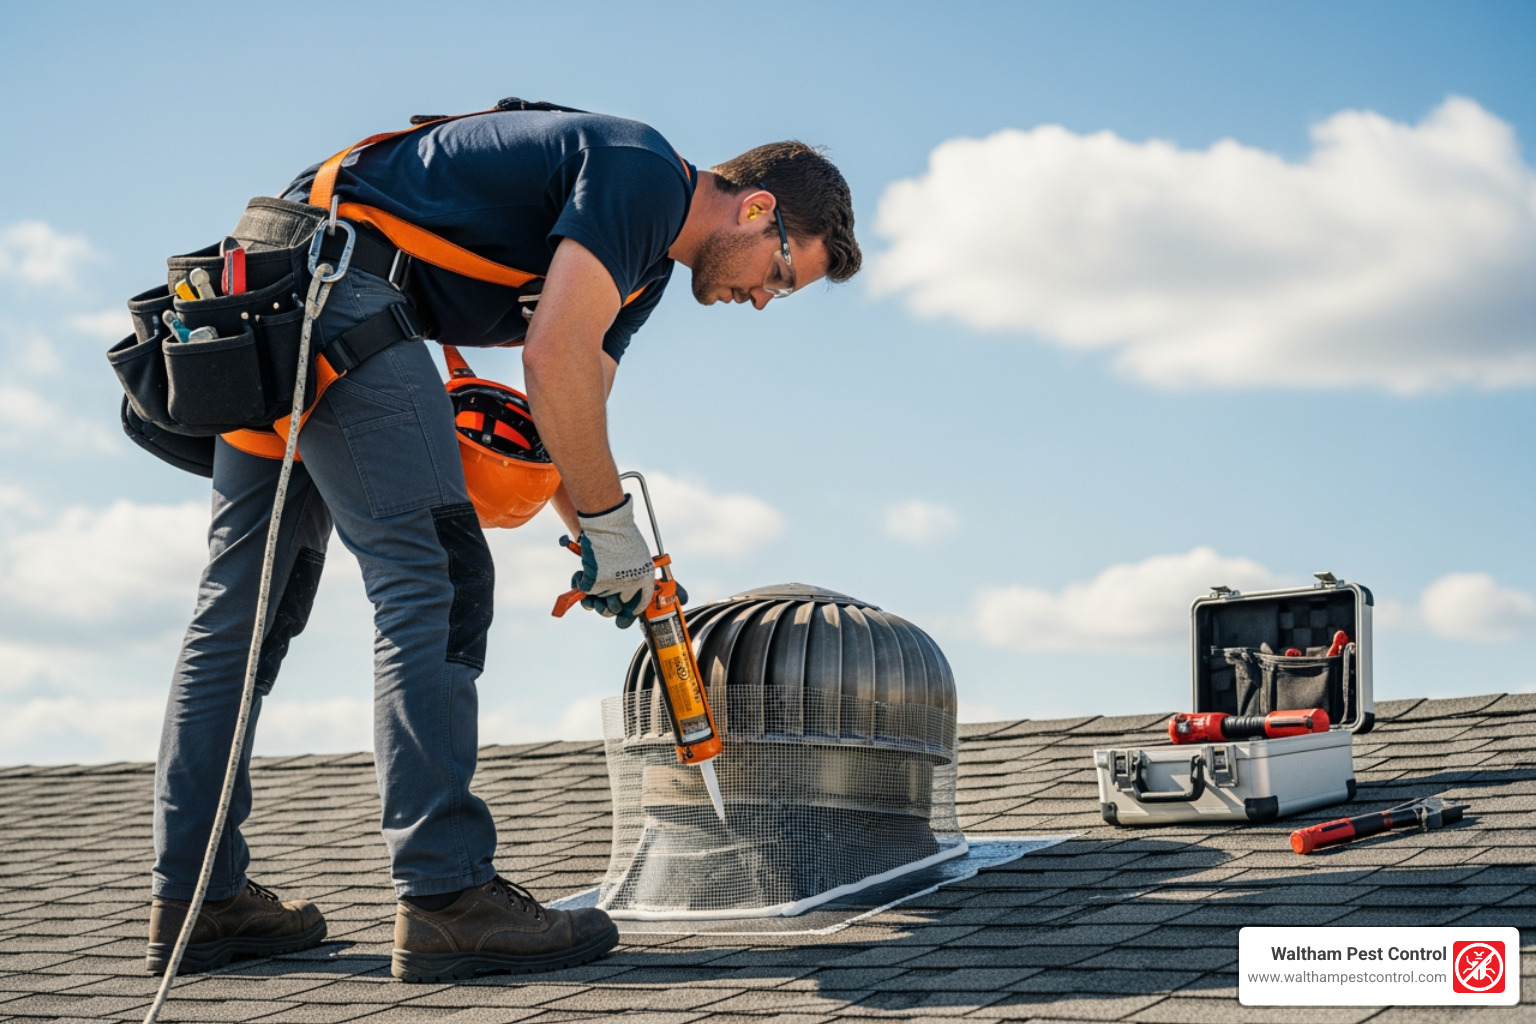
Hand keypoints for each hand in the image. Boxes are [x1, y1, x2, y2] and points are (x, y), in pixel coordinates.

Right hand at [570, 496, 653, 627]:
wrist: (608, 524)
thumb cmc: (622, 534)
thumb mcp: (637, 556)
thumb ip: (633, 575)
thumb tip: (625, 591)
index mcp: (644, 580)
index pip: (638, 606)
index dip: (628, 615)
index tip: (620, 619)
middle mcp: (630, 586)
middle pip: (615, 609)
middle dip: (606, 609)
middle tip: (600, 603)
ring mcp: (612, 586)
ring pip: (597, 599)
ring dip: (591, 596)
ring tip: (589, 588)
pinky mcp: (595, 583)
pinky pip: (583, 590)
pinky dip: (578, 581)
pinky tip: (580, 572)